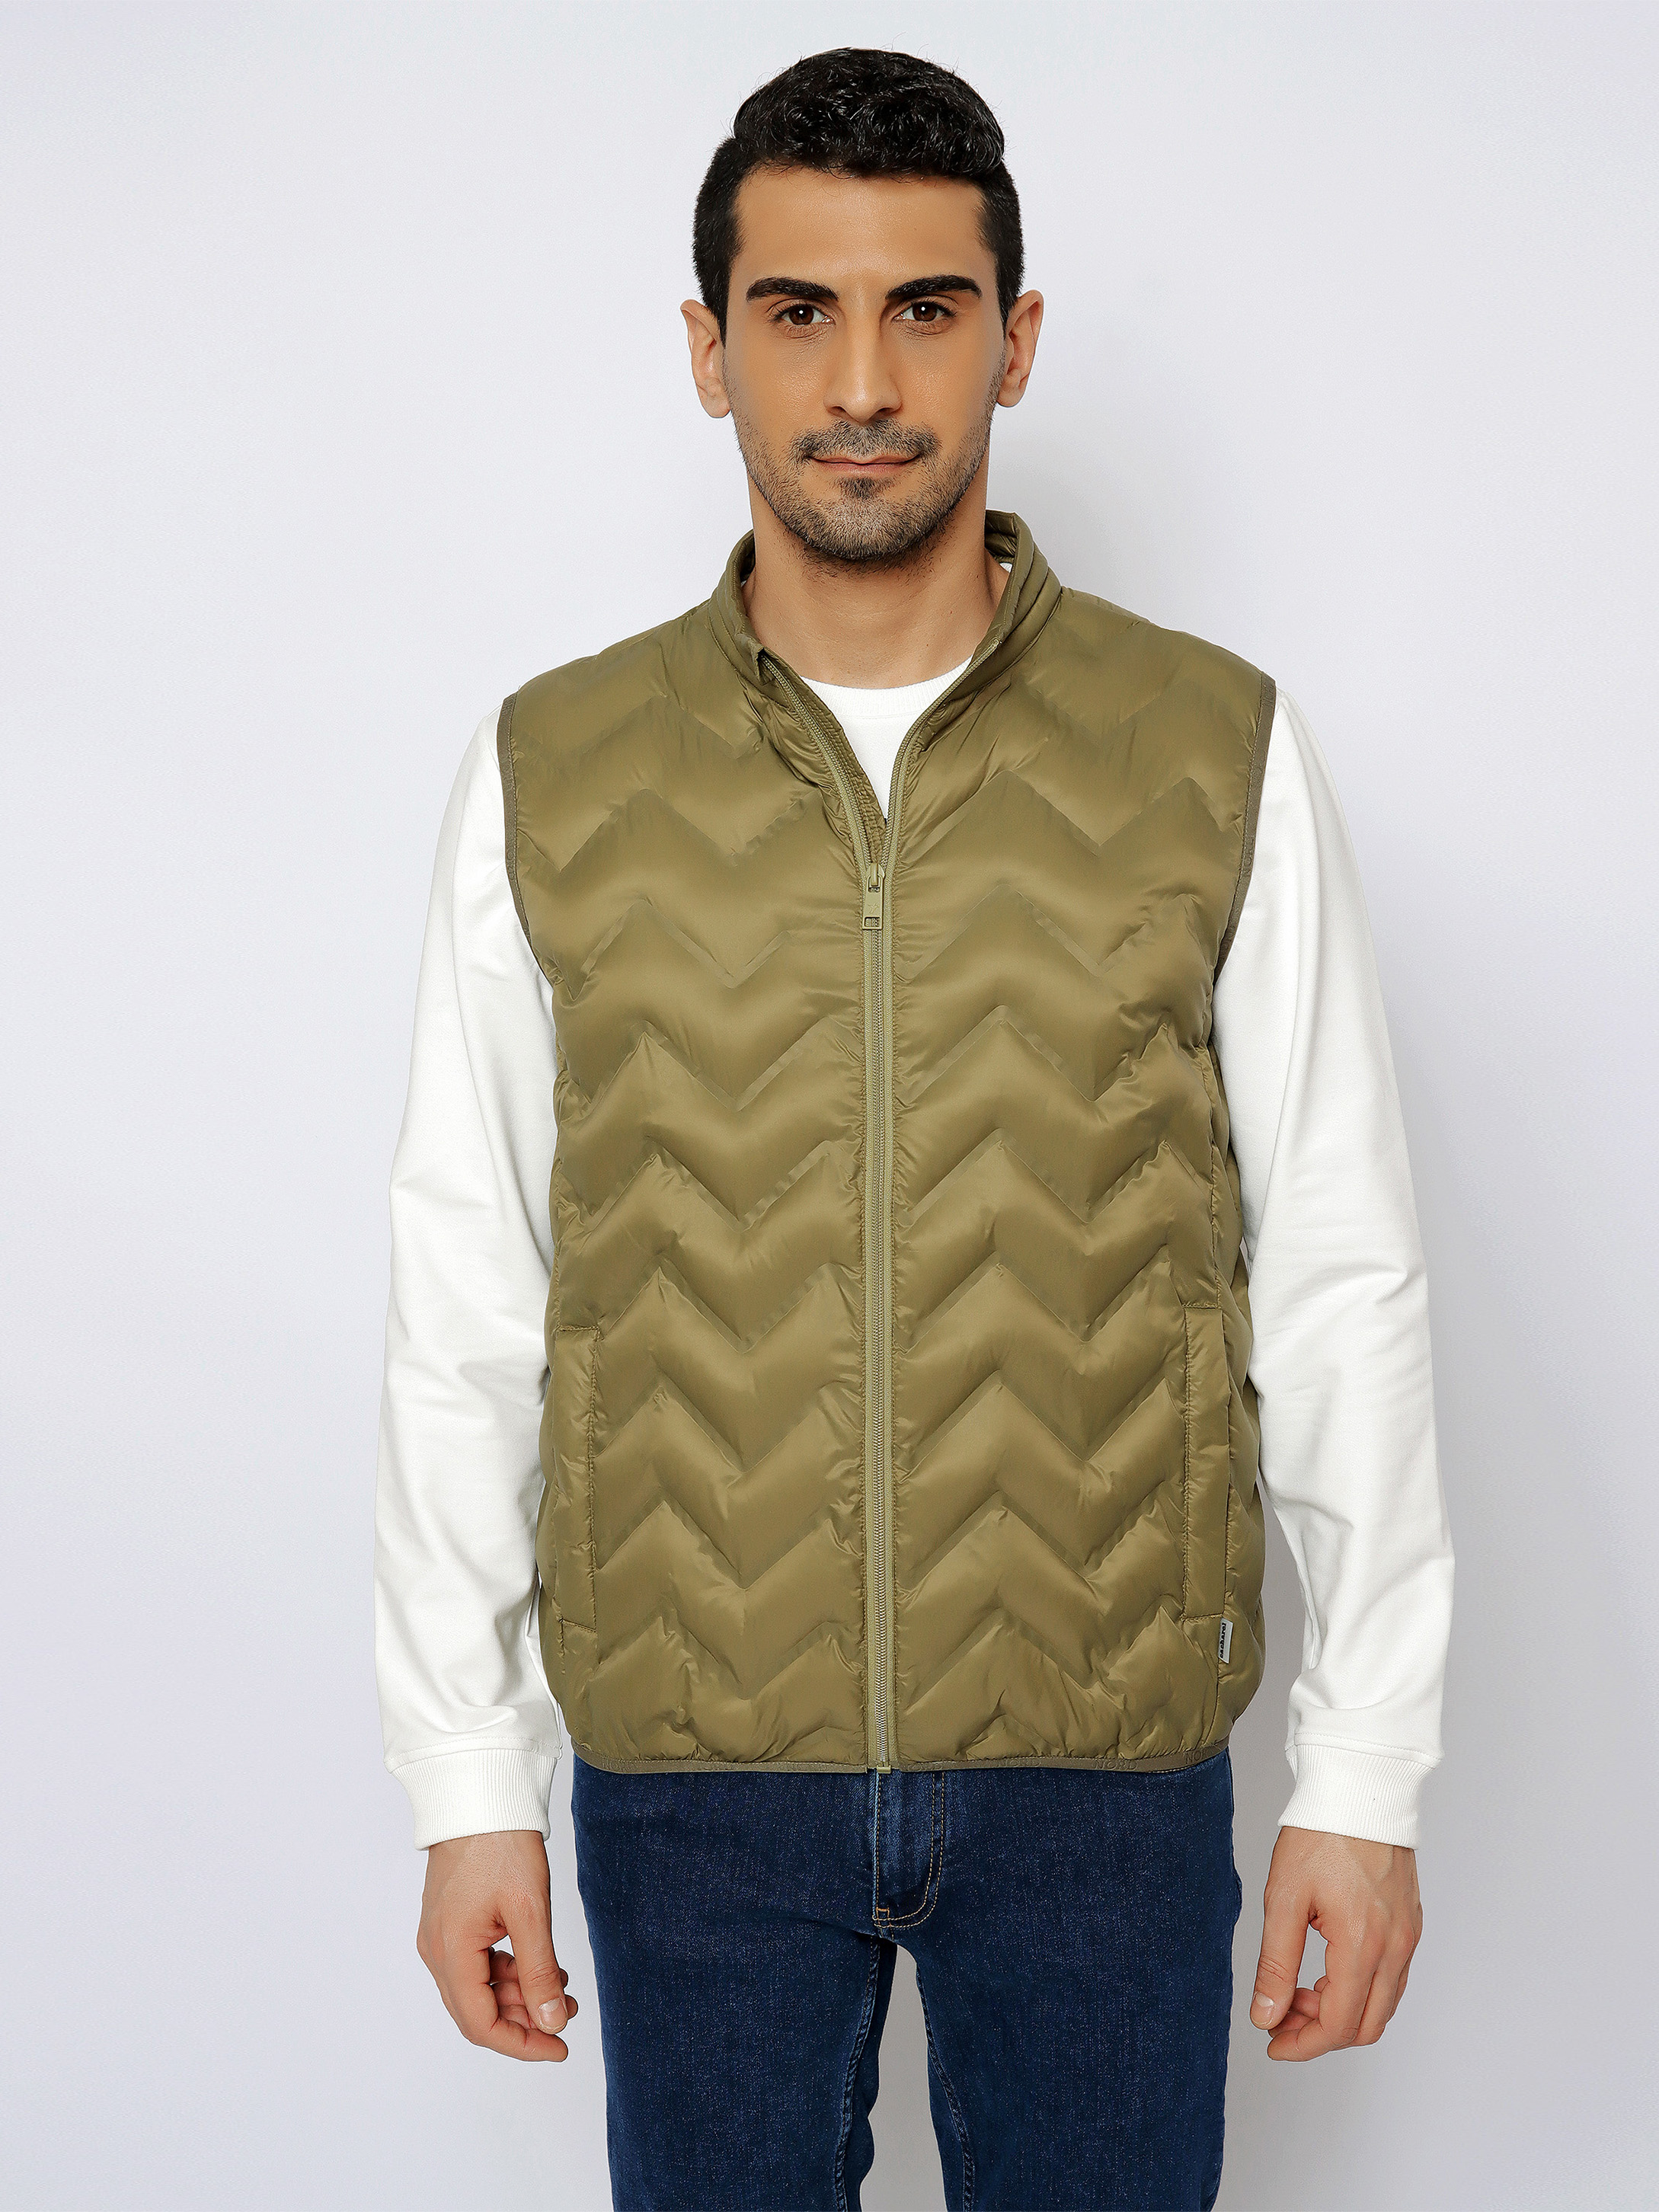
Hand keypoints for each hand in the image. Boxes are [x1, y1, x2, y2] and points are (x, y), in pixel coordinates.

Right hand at [416, 1829, 580, 2061]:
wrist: (480, 1796)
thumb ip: (540, 1972)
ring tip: (563, 1987)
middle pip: (477, 2010)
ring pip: (479, 1988)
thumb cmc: (501, 1845)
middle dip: (524, 2019)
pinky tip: (541, 1965)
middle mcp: (437, 1950)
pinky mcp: (451, 1921)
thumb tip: (552, 2023)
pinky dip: (509, 1971)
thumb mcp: (530, 1911)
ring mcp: (441, 1935)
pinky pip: (477, 1963)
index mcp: (450, 1952)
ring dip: (519, 1994)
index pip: (481, 2024)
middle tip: (568, 2013)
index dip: (522, 2044)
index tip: (559, 2046)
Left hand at [1249, 1825, 1421, 2059]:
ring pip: (1382, 2005)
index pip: (1340, 2025)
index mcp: (1364, 1946)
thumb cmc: (1320, 1833)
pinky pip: (1392, 1978)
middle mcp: (1396, 1949)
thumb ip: (1275, 1964)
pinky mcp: (1410, 1923)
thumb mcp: (1284, 1898)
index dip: (1303, 2044)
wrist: (1359, 1788)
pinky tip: (1326, 1969)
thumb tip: (1265, 2016)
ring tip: (1298, 1989)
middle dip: (1321, 2033)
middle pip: (1366, 2026)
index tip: (1272, 2041)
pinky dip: (1360, 1988)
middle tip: (1281, 2016)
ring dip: (1341, 2011)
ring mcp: (1408, 1937)